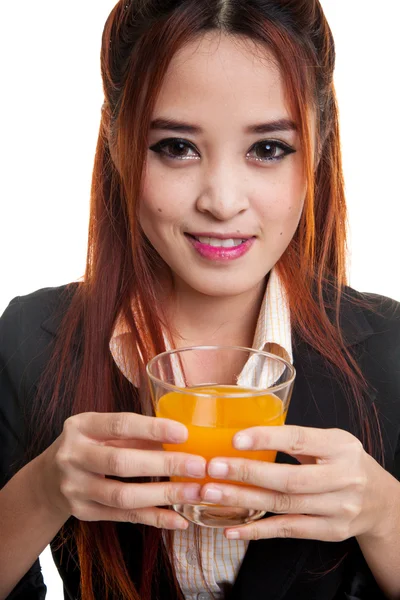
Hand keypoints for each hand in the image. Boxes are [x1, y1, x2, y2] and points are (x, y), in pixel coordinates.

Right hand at [38, 412, 205, 528]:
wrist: (48, 479)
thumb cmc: (88, 446)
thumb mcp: (103, 431)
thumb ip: (136, 434)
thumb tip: (182, 439)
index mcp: (81, 426)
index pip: (120, 424)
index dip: (153, 429)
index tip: (184, 433)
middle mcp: (73, 456)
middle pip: (121, 462)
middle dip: (164, 465)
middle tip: (198, 466)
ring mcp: (75, 487)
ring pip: (122, 495)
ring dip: (163, 495)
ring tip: (194, 492)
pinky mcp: (83, 513)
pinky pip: (124, 517)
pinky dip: (154, 518)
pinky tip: (178, 519)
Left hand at [199, 425, 396, 541]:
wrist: (380, 500)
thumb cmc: (345, 462)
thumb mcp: (331, 441)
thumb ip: (298, 438)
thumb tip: (248, 433)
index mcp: (339, 446)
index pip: (299, 439)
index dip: (266, 439)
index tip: (235, 439)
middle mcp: (343, 478)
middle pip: (289, 478)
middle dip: (247, 473)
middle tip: (214, 468)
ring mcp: (338, 508)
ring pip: (284, 505)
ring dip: (244, 500)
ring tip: (213, 493)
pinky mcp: (330, 531)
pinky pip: (288, 530)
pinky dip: (258, 530)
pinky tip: (233, 529)